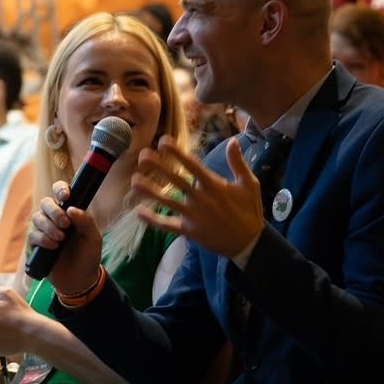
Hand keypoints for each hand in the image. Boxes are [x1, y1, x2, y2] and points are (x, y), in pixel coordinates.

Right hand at [26, 181, 103, 295]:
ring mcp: (44, 231)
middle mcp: (55, 218)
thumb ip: (86, 221)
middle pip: (45, 203)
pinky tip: (54, 247)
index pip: (60, 192)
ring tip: (61, 239)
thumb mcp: (93, 238)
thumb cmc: (88, 256)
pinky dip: (43, 239)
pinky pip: (32, 235)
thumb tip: (71, 209)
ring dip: (49, 227)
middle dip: (54, 212)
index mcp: (69, 212)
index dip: (60, 189)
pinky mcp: (36, 245)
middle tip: (65, 224)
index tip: (65, 197)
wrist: (80, 280)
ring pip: (37, 217)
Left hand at [131, 135, 263, 257]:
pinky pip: (167, 225)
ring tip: (134, 180)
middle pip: (175, 180)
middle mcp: (200, 198)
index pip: (191, 165)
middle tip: (142, 155)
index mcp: (214, 185)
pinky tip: (138, 212)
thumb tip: (232, 140)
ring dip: (150, 190)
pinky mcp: (188, 231)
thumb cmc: (249, 210)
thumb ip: (238, 162)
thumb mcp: (249, 184)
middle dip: (158, 166)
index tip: (163, 141)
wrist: (248, 243)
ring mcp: (193, 215)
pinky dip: (153, 220)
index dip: (176, 152)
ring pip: (167, 201)